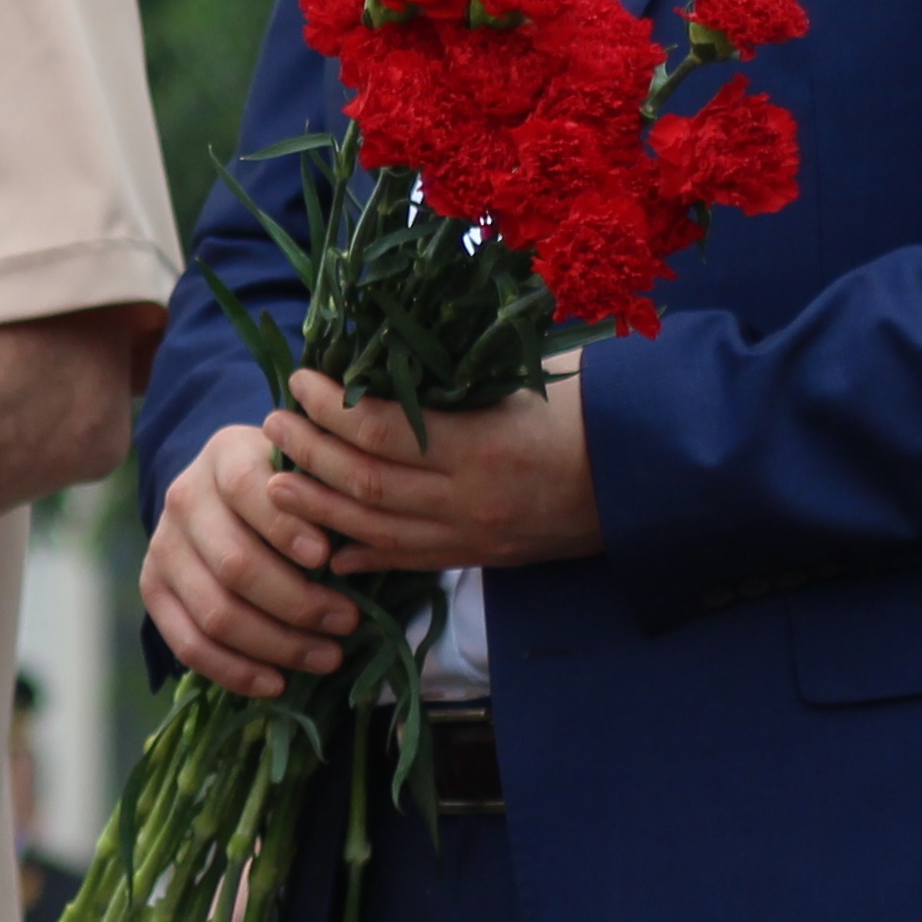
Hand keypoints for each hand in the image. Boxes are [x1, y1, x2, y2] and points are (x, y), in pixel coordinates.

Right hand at [141, 420, 356, 697]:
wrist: (229, 494)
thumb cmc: (293, 487)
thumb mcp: (312, 471)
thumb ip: (329, 497)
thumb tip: (360, 551)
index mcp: (225, 454)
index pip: (246, 488)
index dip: (284, 527)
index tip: (326, 558)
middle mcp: (184, 497)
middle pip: (235, 563)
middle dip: (297, 602)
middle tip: (348, 623)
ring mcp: (162, 546)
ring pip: (215, 612)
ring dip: (277, 644)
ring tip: (328, 657)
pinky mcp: (153, 589)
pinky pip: (189, 644)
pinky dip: (235, 671)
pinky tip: (276, 683)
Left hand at [260, 366, 601, 577]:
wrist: (651, 479)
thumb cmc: (594, 412)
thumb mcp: (527, 382)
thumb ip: (458, 380)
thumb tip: (387, 359)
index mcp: (481, 446)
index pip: (381, 432)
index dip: (330, 409)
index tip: (300, 381)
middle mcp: (468, 499)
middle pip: (365, 483)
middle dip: (309, 455)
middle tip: (271, 424)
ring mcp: (472, 536)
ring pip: (375, 531)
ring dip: (318, 508)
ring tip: (274, 483)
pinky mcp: (480, 557)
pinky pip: (408, 562)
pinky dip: (362, 556)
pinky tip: (327, 550)